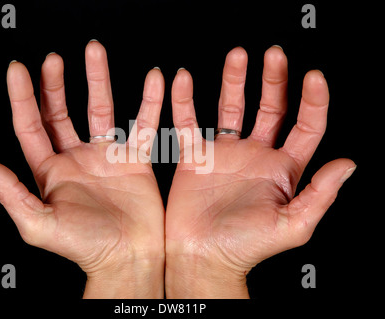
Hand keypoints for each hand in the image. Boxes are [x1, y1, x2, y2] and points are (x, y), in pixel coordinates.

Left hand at [0, 41, 165, 297]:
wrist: (130, 258)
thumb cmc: (86, 247)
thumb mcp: (39, 224)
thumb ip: (11, 193)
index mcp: (50, 172)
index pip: (31, 126)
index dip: (23, 97)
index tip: (19, 69)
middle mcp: (76, 159)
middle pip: (61, 112)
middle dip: (55, 83)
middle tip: (54, 58)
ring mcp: (106, 156)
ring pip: (100, 109)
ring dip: (98, 80)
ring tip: (95, 52)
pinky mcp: (134, 158)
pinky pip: (142, 124)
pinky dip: (149, 102)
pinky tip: (153, 82)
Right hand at [165, 46, 355, 297]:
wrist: (202, 258)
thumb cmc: (245, 248)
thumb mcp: (292, 226)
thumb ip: (319, 194)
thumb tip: (347, 165)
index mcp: (283, 170)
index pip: (305, 126)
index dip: (313, 101)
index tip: (313, 77)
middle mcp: (256, 156)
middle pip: (271, 108)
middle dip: (275, 80)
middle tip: (274, 55)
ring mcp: (226, 153)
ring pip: (232, 108)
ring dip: (235, 81)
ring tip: (238, 56)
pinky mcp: (197, 156)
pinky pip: (189, 122)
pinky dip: (185, 101)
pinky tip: (183, 81)